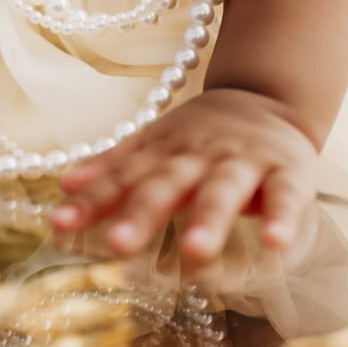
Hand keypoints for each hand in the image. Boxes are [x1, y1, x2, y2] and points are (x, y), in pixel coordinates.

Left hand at [49, 87, 319, 260]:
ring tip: (193, 252)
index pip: (124, 176)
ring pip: (224, 189)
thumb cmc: (203, 134)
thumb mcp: (157, 143)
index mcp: (166, 150)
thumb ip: (114, 167)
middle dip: (143, 213)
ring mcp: (244, 161)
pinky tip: (275, 242)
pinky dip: (282, 217)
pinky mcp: (287, 171)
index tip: (60, 223)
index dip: (93, 199)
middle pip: (168, 183)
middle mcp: (200, 154)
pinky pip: (286, 196)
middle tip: (117, 245)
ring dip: (209, 218)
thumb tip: (63, 186)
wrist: (269, 94)